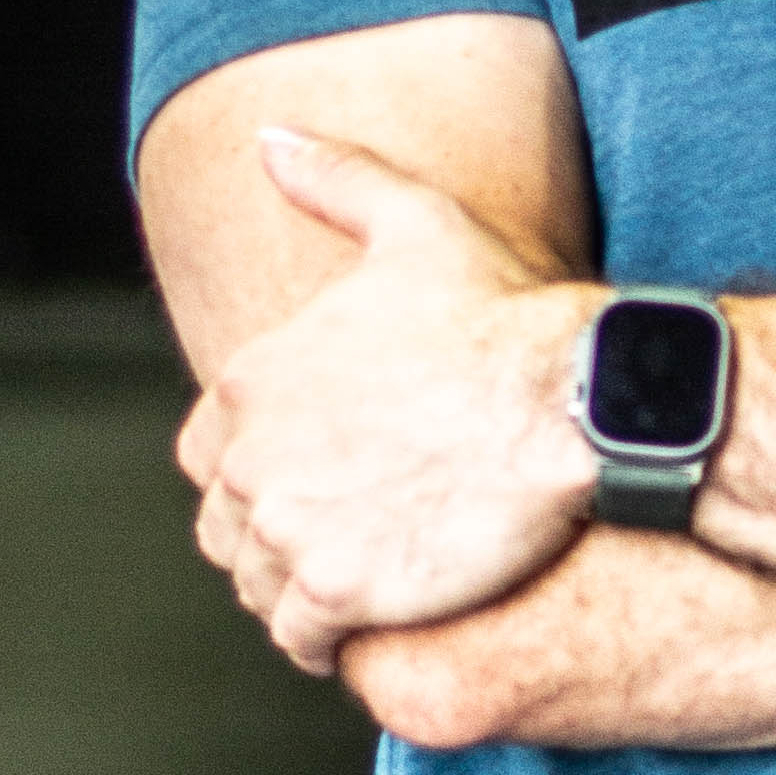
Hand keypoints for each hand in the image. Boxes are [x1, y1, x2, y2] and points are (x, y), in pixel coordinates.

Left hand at [176, 126, 600, 675]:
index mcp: (254, 375)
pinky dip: (320, 635)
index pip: (205, 448)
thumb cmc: (500, 310)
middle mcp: (253, 455)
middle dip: (273, 527)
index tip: (313, 465)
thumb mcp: (416, 221)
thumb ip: (334, 180)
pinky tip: (367, 614)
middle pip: (225, 522)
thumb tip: (270, 138)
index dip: (255, 461)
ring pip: (256, 583)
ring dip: (295, 585)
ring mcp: (290, 526)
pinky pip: (297, 636)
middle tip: (343, 522)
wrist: (570, 398)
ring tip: (359, 570)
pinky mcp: (335, 590)